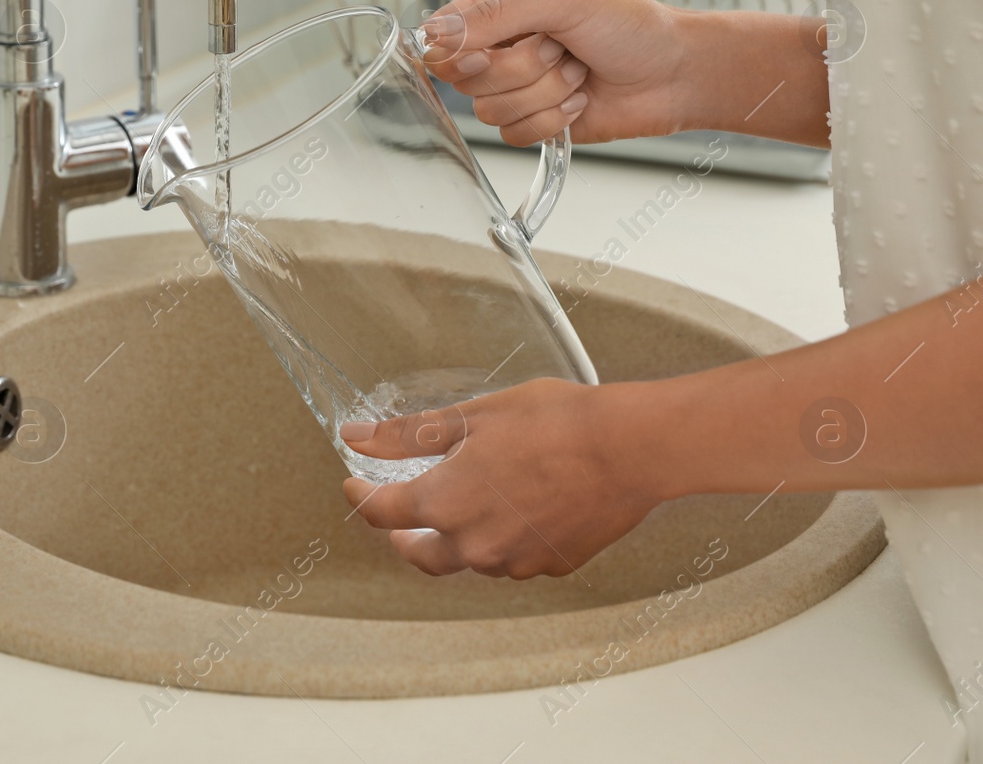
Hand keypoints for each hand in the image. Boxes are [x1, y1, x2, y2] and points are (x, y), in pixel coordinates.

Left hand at [338, 379, 662, 578]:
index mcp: (444, 505)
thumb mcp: (470, 417)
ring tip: (472, 501)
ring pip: (470, 558)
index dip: (361, 496)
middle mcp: (473, 545)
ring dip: (460, 536)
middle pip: (419, 553)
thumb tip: (355, 436)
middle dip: (403, 536)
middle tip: (400, 520)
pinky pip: (513, 559)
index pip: (381, 511)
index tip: (354, 485)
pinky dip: (504, 538)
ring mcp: (514, 562)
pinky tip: (518, 509)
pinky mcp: (550, 566)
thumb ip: (406, 434)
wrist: (628, 448)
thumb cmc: (553, 423)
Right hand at [418, 0, 694, 145]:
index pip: (443, 36)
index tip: (491, 49)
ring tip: (577, 73)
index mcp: (501, 7)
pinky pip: (515, 135)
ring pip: (491, 110)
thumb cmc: (631, 26)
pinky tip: (580, 100)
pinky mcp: (535, 122)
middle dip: (520, 69)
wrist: (675, 73)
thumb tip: (436, 34)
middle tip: (559, 49)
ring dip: (545, 93)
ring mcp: (517, 88)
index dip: (461, 51)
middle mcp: (503, 47)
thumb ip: (496, 14)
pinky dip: (553, 120)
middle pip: (466, 78)